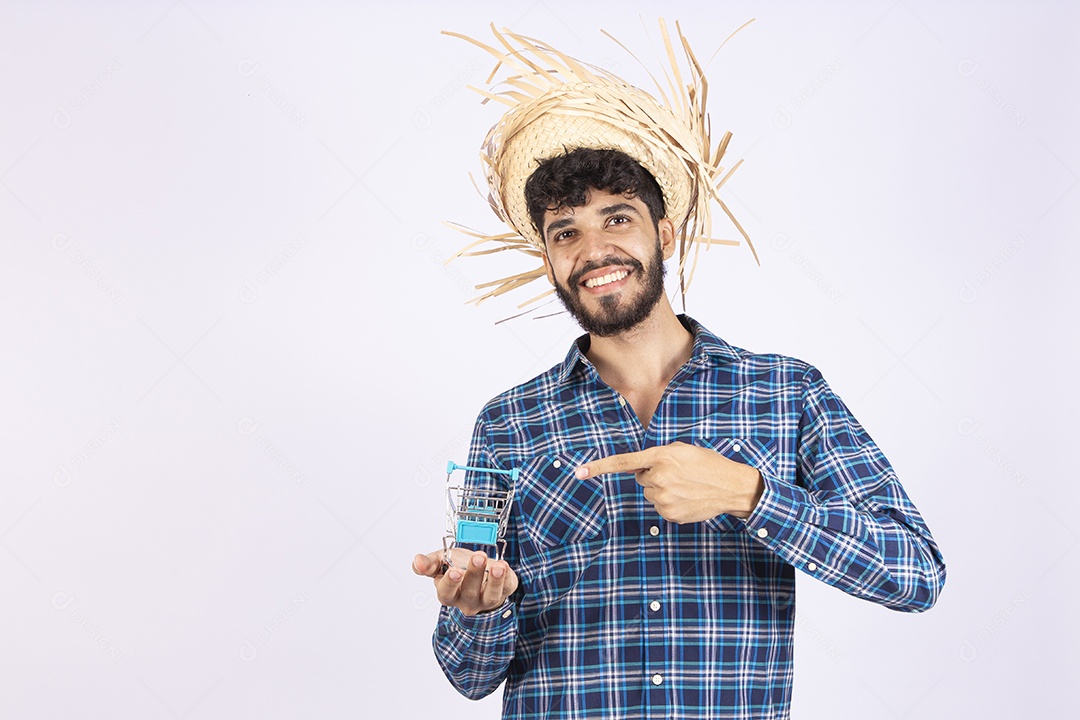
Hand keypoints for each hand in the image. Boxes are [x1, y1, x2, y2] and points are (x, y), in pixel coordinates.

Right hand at [412, 548, 518, 616]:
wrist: (479, 568)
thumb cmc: (457, 565)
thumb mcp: (441, 561)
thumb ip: (429, 563)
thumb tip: (417, 561)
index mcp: (448, 593)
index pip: (446, 592)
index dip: (450, 583)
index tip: (455, 570)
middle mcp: (467, 601)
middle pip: (469, 592)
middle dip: (474, 574)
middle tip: (477, 557)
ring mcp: (486, 600)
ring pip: (490, 596)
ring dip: (494, 581)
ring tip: (498, 566)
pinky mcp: (503, 592)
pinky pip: (506, 589)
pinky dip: (506, 578)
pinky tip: (504, 566)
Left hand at [575, 441, 763, 522]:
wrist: (731, 487)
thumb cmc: (707, 464)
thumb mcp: (683, 450)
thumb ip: (659, 456)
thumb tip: (644, 470)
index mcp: (661, 457)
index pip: (624, 463)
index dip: (599, 467)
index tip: (579, 472)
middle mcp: (658, 478)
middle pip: (641, 479)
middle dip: (654, 475)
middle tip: (678, 473)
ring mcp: (663, 499)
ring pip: (650, 494)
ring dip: (662, 489)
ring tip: (686, 486)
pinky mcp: (669, 514)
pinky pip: (659, 507)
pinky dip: (670, 502)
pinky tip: (687, 498)